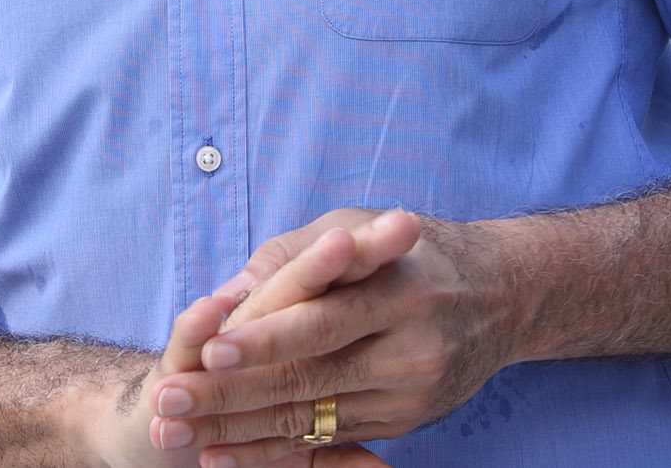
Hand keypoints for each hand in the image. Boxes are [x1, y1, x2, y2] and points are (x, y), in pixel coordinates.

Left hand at [147, 209, 521, 467]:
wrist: (503, 296)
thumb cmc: (410, 248)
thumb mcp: (358, 226)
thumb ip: (295, 256)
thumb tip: (230, 296)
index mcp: (397, 292)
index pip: (321, 321)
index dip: (264, 339)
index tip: (209, 351)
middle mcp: (408, 350)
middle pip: (306, 378)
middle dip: (228, 395)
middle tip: (167, 402)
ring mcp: (407, 394)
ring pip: (310, 419)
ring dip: (235, 431)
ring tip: (175, 433)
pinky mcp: (401, 423)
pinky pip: (328, 442)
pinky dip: (272, 453)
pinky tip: (223, 457)